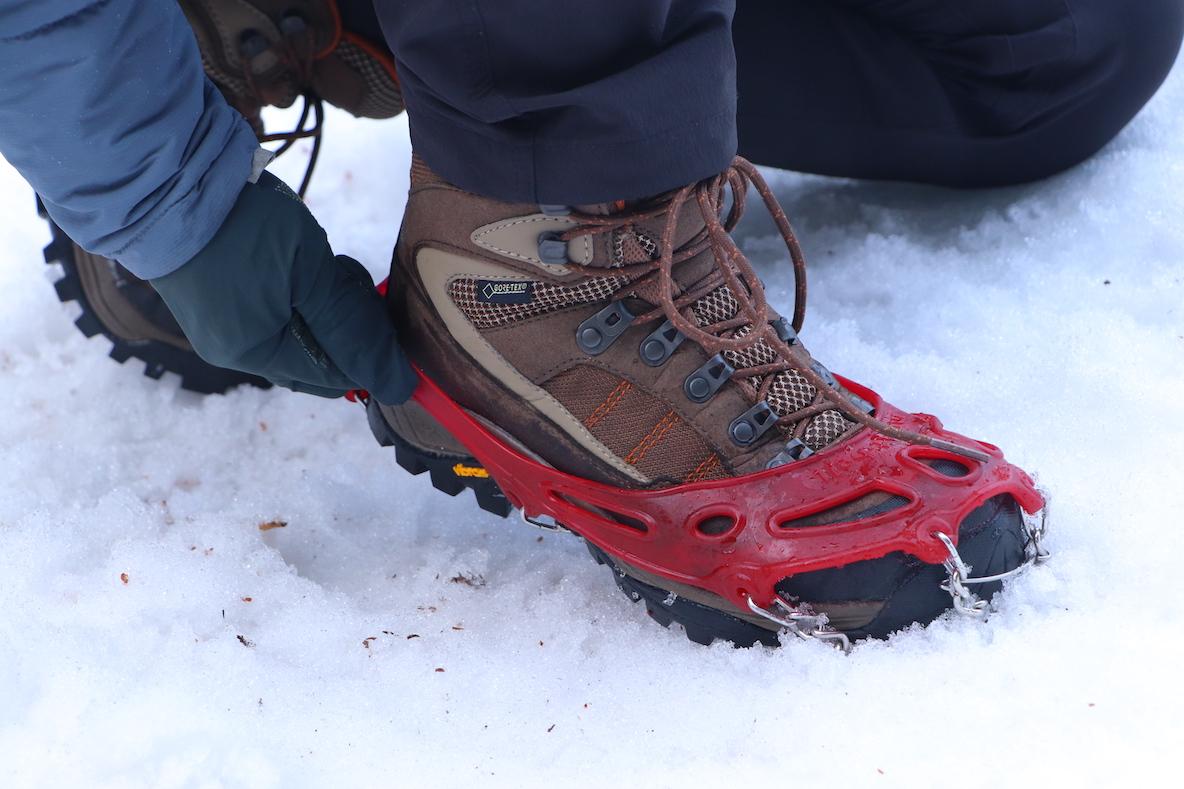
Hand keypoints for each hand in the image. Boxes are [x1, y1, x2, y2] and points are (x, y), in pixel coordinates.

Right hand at [150, 172, 414, 403]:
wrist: (167, 173)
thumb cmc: (241, 224)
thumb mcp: (311, 273)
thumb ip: (355, 329)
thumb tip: (397, 388)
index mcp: (255, 354)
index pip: (335, 376)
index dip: (369, 348)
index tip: (383, 306)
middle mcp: (235, 347)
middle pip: (317, 355)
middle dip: (345, 320)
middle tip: (344, 273)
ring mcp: (223, 320)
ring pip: (300, 327)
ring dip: (325, 300)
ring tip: (323, 259)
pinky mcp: (220, 293)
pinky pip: (277, 307)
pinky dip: (301, 289)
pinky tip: (303, 257)